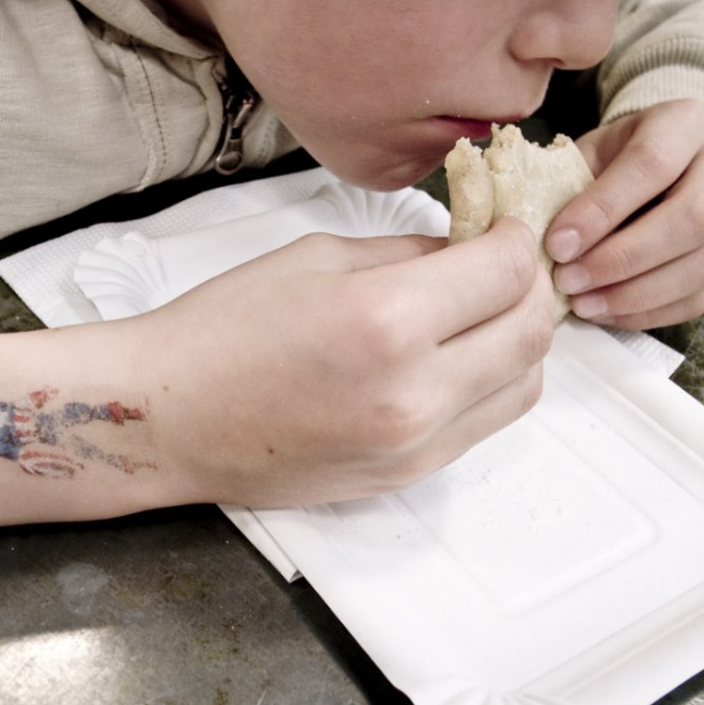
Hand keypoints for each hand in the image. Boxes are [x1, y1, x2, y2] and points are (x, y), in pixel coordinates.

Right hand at [139, 217, 553, 507]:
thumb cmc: (221, 331)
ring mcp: (413, 446)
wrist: (172, 420)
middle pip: (531, 332)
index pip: (507, 271)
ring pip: (523, 387)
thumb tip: (468, 253)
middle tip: (500, 266)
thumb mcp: (317, 259)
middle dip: (529, 287)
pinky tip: (451, 361)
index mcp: (385, 321)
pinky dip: (487, 386)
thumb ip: (409, 255)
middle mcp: (414, 393)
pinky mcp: (404, 477)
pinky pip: (483, 425)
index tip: (500, 227)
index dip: (514, 238)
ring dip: (517, 342)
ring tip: (480, 316)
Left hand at [546, 99, 703, 329]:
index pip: (650, 165)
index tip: (556, 245)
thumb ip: (569, 183)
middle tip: (567, 281)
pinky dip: (647, 312)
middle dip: (618, 259)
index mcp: (682, 125)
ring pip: (697, 265)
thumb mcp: (593, 153)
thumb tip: (530, 234)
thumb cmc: (617, 161)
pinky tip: (607, 312)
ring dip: (632, 295)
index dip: (601, 210)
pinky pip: (696, 296)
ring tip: (582, 304)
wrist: (667, 162)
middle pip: (687, 219)